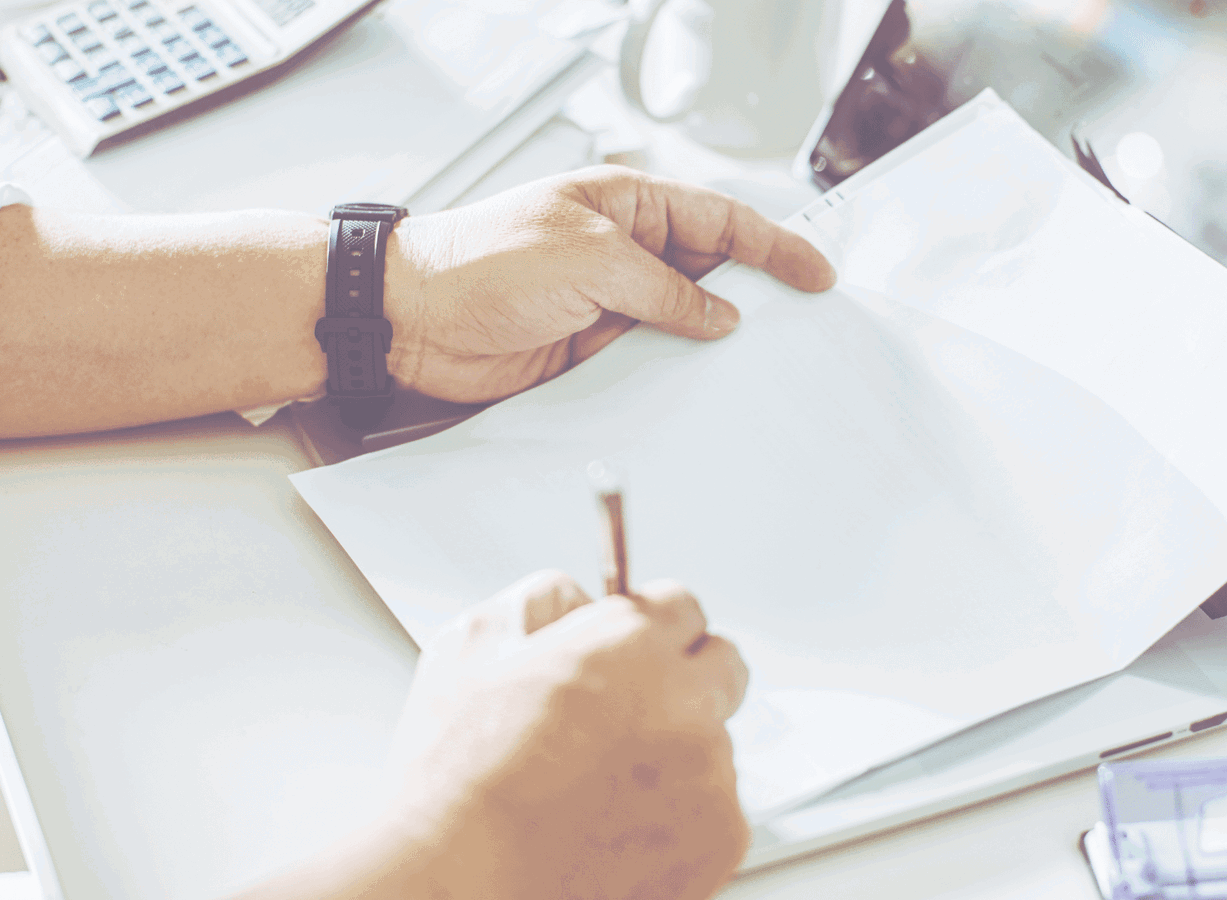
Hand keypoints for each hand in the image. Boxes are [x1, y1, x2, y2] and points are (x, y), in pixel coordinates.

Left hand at [383, 165, 835, 402]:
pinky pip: (648, 365)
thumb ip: (664, 289)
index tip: (814, 272)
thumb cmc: (480, 260)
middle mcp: (621, 251)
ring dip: (713, 347)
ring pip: (682, 326)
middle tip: (800, 324)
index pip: (718, 221)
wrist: (412, 319)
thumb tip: (718, 316)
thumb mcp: (589, 259)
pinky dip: (675, 379)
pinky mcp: (590, 351)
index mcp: (624, 205)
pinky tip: (701, 393)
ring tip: (760, 366)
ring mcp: (607, 303)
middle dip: (754, 298)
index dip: (772, 246)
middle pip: (707, 274)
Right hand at [383, 572, 750, 899]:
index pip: (683, 606)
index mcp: (633, 645)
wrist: (461, 883)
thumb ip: (544, 598)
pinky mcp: (720, 841)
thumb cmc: (457, 778)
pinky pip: (715, 812)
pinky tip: (616, 830)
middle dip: (685, 680)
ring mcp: (710, 775)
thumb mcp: (472, 644)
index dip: (650, 628)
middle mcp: (686, 703)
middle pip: (722, 667)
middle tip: (629, 714)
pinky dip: (679, 821)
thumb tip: (580, 598)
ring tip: (597, 790)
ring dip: (675, 757)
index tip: (635, 649)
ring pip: (714, 746)